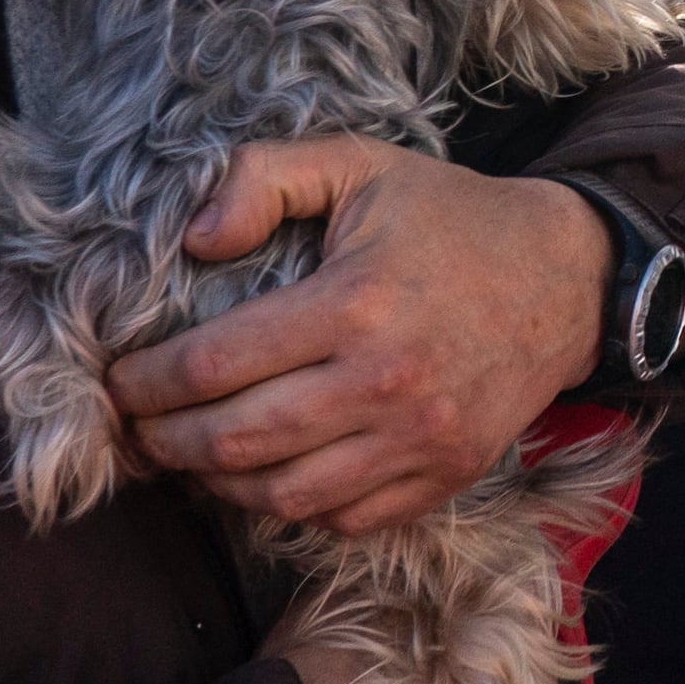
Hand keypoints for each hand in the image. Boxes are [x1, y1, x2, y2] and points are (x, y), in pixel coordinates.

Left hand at [110, 137, 613, 534]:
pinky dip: (290, 508)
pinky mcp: (444, 475)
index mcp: (353, 303)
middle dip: (164, 442)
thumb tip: (194, 239)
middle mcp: (385, 382)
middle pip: (235, 442)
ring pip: (282, 496)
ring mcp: (419, 440)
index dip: (145, 383)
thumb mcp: (357, 163)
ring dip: (216, 485)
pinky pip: (343, 520)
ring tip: (189, 456)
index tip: (118, 380)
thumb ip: (263, 178)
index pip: (212, 366)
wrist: (566, 277)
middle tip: (136, 428)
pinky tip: (265, 476)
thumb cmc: (447, 217)